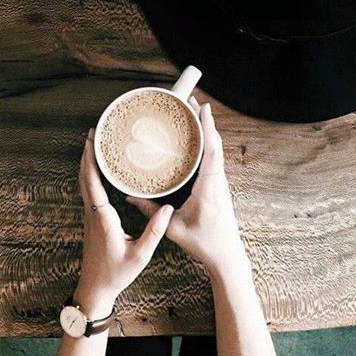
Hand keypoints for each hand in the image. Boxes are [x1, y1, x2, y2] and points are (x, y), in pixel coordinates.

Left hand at [74, 129, 173, 316]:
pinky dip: (90, 176)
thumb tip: (167, 208)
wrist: (95, 288)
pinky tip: (98, 171)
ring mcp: (89, 217)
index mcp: (103, 219)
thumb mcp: (140, 255)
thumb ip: (154, 231)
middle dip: (87, 154)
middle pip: (84, 177)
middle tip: (94, 132)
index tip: (92, 140)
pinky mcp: (91, 221)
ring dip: (87, 163)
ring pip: (84, 184)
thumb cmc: (116, 274)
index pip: (93, 183)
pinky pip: (88, 192)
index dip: (91, 160)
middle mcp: (92, 214)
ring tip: (95, 145)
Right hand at [126, 98, 240, 275]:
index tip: (201, 108)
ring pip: (216, 150)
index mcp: (209, 188)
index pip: (212, 152)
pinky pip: (214, 159)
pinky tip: (196, 139)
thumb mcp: (172, 229)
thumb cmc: (204, 242)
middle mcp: (217, 182)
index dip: (207, 128)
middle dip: (203, 121)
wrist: (226, 254)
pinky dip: (206, 144)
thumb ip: (150, 211)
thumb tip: (130, 196)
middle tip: (188, 101)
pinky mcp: (218, 187)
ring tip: (191, 113)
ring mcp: (220, 183)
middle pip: (214, 144)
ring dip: (205, 131)